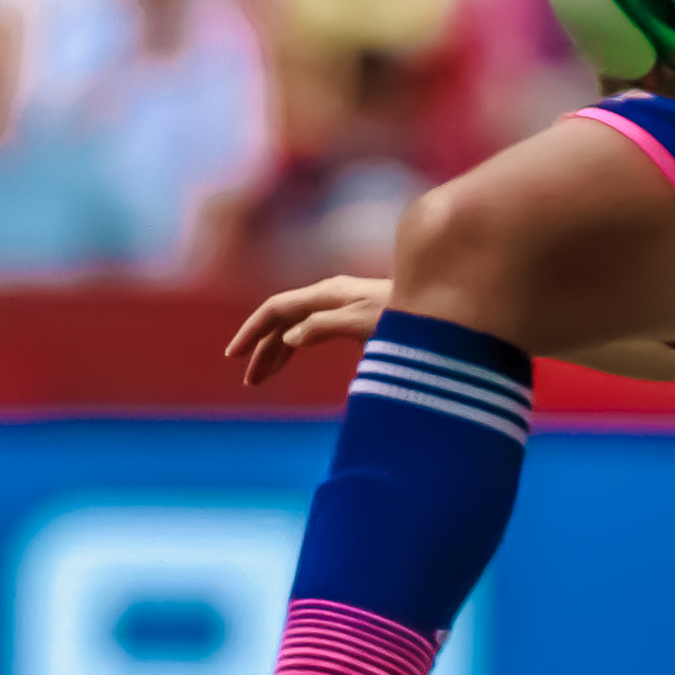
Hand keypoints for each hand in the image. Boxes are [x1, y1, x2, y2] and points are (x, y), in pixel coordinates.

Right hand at [228, 274, 391, 387]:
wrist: (440, 309)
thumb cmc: (405, 315)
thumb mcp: (366, 323)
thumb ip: (325, 327)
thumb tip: (289, 337)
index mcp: (327, 293)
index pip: (276, 308)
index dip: (252, 330)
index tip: (234, 355)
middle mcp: (328, 295)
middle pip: (282, 320)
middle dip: (262, 348)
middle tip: (250, 381)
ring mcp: (338, 306)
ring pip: (295, 327)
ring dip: (276, 352)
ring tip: (260, 379)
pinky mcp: (349, 317)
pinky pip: (310, 331)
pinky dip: (294, 348)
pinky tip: (287, 363)